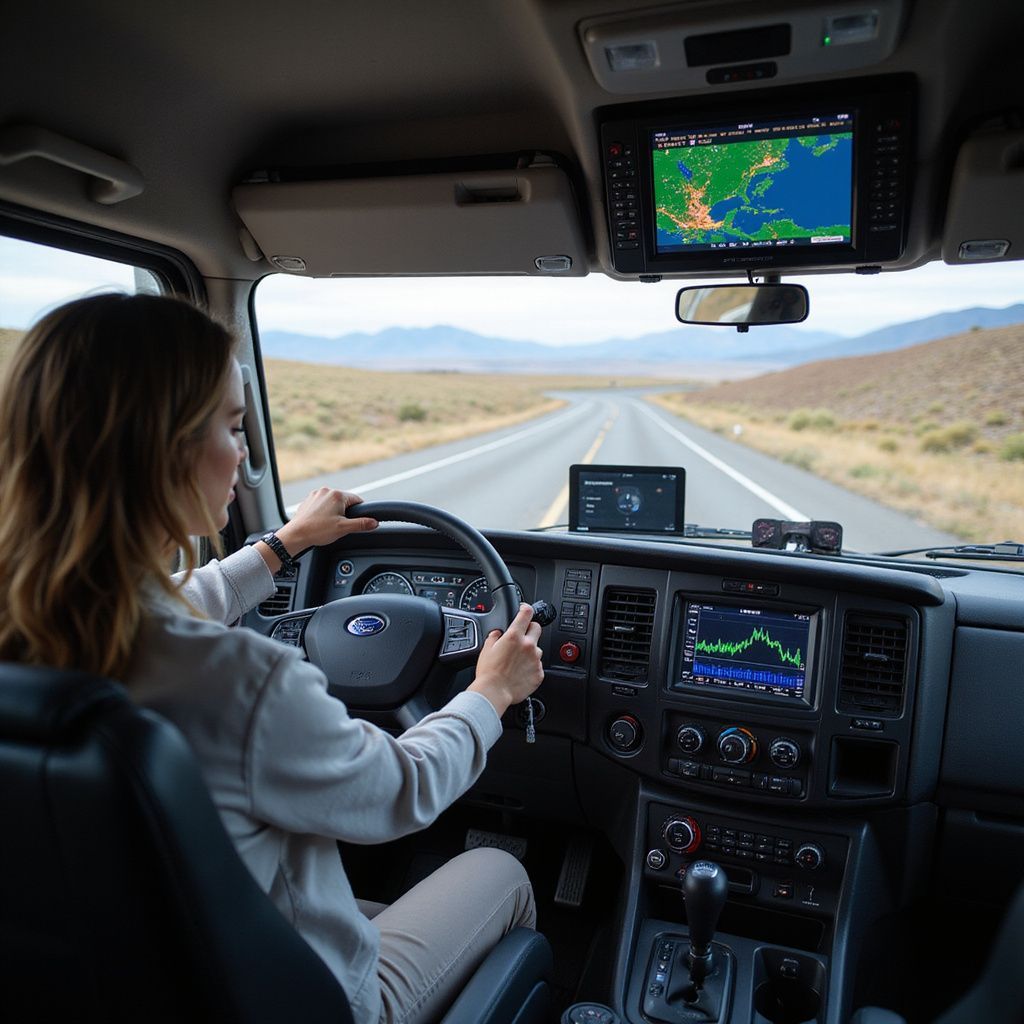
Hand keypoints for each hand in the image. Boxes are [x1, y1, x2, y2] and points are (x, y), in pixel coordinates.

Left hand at [275, 487, 377, 554]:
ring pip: (332, 503)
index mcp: (337, 495)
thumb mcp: (343, 529)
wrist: (296, 535)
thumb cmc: (317, 531)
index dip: (359, 512)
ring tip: (327, 525)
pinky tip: (320, 523)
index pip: (357, 500)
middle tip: (338, 526)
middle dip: (344, 513)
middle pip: (344, 501)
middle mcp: (326, 491)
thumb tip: (374, 522)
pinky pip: (322, 504)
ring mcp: (316, 495)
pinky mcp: (308, 500)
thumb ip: (361, 524)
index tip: (354, 521)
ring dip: (334, 512)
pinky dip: (323, 512)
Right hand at [468, 603, 543, 717]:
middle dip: (530, 629)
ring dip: (530, 651)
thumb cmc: (488, 672)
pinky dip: (531, 667)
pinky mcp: (539, 673)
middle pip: (537, 628)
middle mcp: (528, 646)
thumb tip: (498, 633)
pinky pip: (537, 665)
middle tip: (522, 636)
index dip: (526, 608)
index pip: (526, 613)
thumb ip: (494, 636)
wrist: (494, 692)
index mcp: (514, 636)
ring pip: (537, 649)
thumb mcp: (486, 649)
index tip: (524, 609)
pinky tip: (520, 672)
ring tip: (517, 662)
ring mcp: (535, 660)